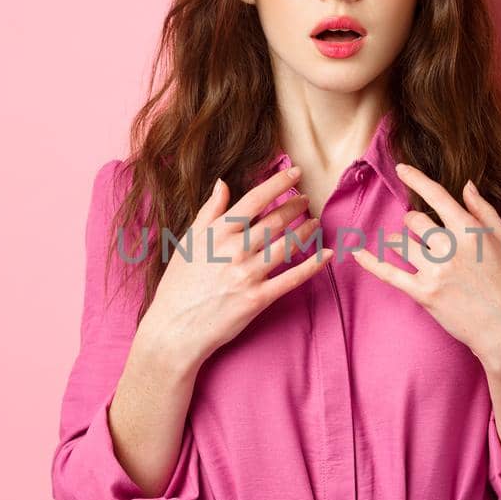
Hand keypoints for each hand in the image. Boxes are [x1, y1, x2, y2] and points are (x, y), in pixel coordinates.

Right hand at [136, 166, 333, 369]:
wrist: (174, 328)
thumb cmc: (178, 285)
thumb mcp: (187, 242)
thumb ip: (208, 212)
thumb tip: (222, 184)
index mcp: (217, 233)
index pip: (254, 199)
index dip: (278, 183)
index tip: (295, 172)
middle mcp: (234, 250)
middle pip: (275, 220)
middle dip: (295, 206)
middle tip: (306, 199)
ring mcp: (248, 274)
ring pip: (287, 245)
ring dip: (305, 231)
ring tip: (315, 223)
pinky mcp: (258, 299)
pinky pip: (292, 279)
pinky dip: (313, 265)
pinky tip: (326, 254)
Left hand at [351, 163, 500, 371]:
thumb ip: (486, 212)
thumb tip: (467, 185)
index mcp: (472, 231)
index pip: (438, 196)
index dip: (417, 179)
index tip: (401, 168)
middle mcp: (450, 247)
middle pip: (415, 221)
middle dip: (415, 223)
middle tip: (426, 237)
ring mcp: (435, 271)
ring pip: (401, 243)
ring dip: (402, 243)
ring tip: (415, 252)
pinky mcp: (423, 294)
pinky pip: (389, 273)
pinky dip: (371, 262)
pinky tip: (357, 252)